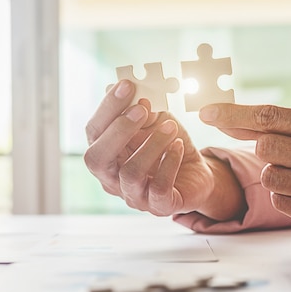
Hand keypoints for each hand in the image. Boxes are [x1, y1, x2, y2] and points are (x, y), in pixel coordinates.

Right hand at [84, 81, 243, 219]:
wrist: (196, 173)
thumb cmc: (168, 145)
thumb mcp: (155, 121)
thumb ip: (141, 109)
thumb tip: (129, 90)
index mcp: (105, 154)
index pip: (94, 131)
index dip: (108, 108)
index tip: (127, 85)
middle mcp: (111, 178)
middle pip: (97, 159)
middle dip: (118, 130)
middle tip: (142, 109)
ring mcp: (133, 195)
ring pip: (130, 173)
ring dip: (151, 145)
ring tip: (171, 127)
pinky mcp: (158, 206)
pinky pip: (158, 188)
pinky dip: (170, 163)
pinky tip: (179, 146)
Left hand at [199, 103, 290, 233]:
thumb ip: (273, 126)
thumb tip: (220, 118)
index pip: (269, 117)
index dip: (232, 114)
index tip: (204, 111)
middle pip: (264, 148)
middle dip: (265, 151)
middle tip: (289, 155)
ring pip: (269, 178)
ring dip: (275, 175)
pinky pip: (280, 202)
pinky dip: (286, 197)